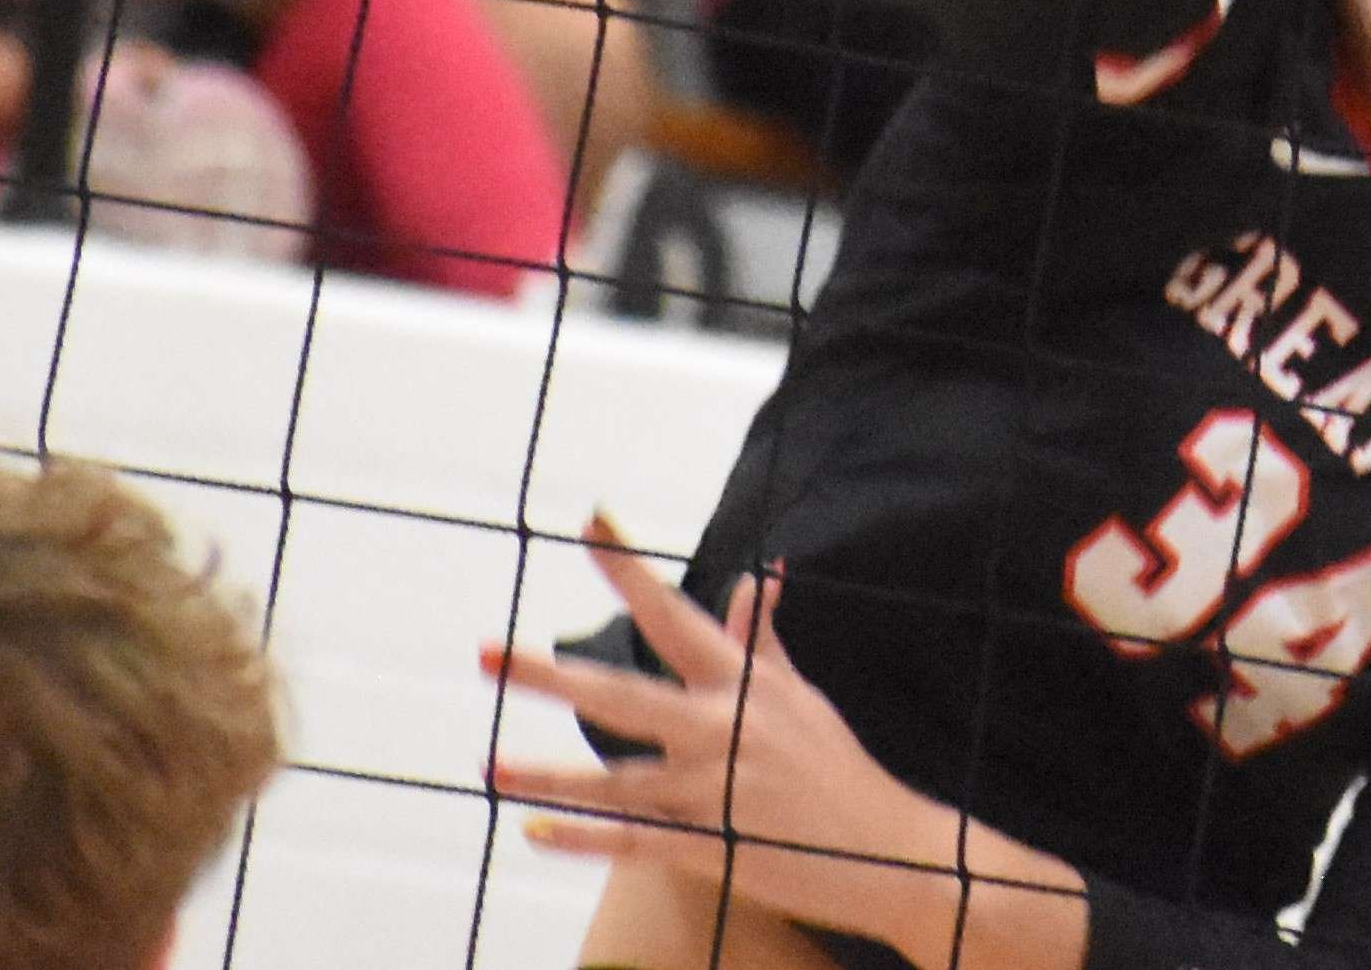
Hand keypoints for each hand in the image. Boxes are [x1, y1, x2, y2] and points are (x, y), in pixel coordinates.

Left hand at [487, 517, 1048, 953]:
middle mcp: (723, 728)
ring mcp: (714, 790)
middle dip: (550, 675)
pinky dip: (583, 840)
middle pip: (622, 695)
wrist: (886, 849)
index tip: (589, 521)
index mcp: (744, 683)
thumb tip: (759, 576)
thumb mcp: (800, 697)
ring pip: (615, 780)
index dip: (629, 569)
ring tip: (488, 765)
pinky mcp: (711, 846)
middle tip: (485, 654)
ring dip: (547, 776)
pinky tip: (532, 834)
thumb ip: (762, 642)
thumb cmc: (835, 767)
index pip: (675, 613)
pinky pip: (634, 843)